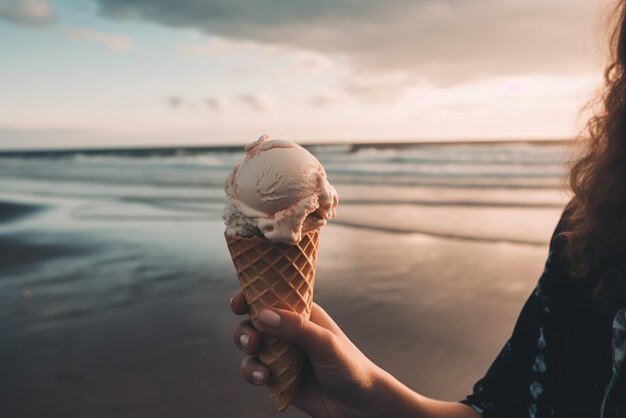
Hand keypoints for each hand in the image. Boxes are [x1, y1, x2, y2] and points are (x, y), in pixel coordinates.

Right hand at [230, 291, 382, 417]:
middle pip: (254, 320)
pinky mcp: (277, 376)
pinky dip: (252, 373)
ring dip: (247, 352)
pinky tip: (265, 379)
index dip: (252, 294)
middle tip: (253, 341)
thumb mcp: (326, 343)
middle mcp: (289, 330)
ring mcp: (281, 353)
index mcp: (302, 313)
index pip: (272, 295)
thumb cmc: (349, 366)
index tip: (239, 303)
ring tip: (260, 365)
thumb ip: (297, 328)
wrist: (359, 405)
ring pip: (251, 346)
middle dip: (246, 329)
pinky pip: (254, 370)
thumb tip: (263, 314)